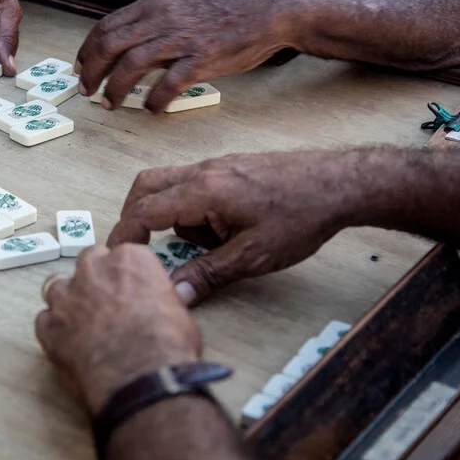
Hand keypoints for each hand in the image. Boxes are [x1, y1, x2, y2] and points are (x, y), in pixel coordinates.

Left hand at [37, 245, 201, 413]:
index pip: (122, 254)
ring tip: (81, 321)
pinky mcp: (48, 327)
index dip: (125, 275)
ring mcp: (65, 297)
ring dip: (68, 299)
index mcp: (128, 260)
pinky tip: (69, 344)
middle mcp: (93, 271)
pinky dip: (55, 330)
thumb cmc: (167, 345)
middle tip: (106, 301)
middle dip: (95, 278)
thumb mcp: (178, 312)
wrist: (141, 377)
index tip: (129, 288)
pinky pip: (45, 320)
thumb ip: (157, 298)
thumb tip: (156, 305)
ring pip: (58, 286)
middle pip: (88, 262)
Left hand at [76, 0, 293, 110]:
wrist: (267, 12)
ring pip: (131, 65)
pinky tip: (151, 109)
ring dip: (115, 89)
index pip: (106, 27)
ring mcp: (181, 39)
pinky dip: (154, 100)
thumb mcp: (179, 8)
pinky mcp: (201, 59)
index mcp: (154, 6)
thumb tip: (123, 47)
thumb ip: (152, 24)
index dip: (87, 51)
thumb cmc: (223, 15)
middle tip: (86, 91)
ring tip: (110, 104)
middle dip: (92, 72)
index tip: (80, 68)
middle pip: (110, 46)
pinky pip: (168, 84)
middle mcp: (163, 19)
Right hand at [107, 150, 362, 305]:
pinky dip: (194, 206)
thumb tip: (175, 294)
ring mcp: (217, 166)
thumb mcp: (253, 257)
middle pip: (146, 186)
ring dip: (173, 215)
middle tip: (143, 245)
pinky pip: (195, 184)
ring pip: (171, 185)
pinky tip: (225, 228)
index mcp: (203, 191)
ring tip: (211, 243)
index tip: (119, 255)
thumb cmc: (302, 216)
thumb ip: (208, 274)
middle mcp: (204, 171)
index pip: (144, 210)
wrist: (341, 183)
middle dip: (136, 216)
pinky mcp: (231, 167)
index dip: (124, 234)